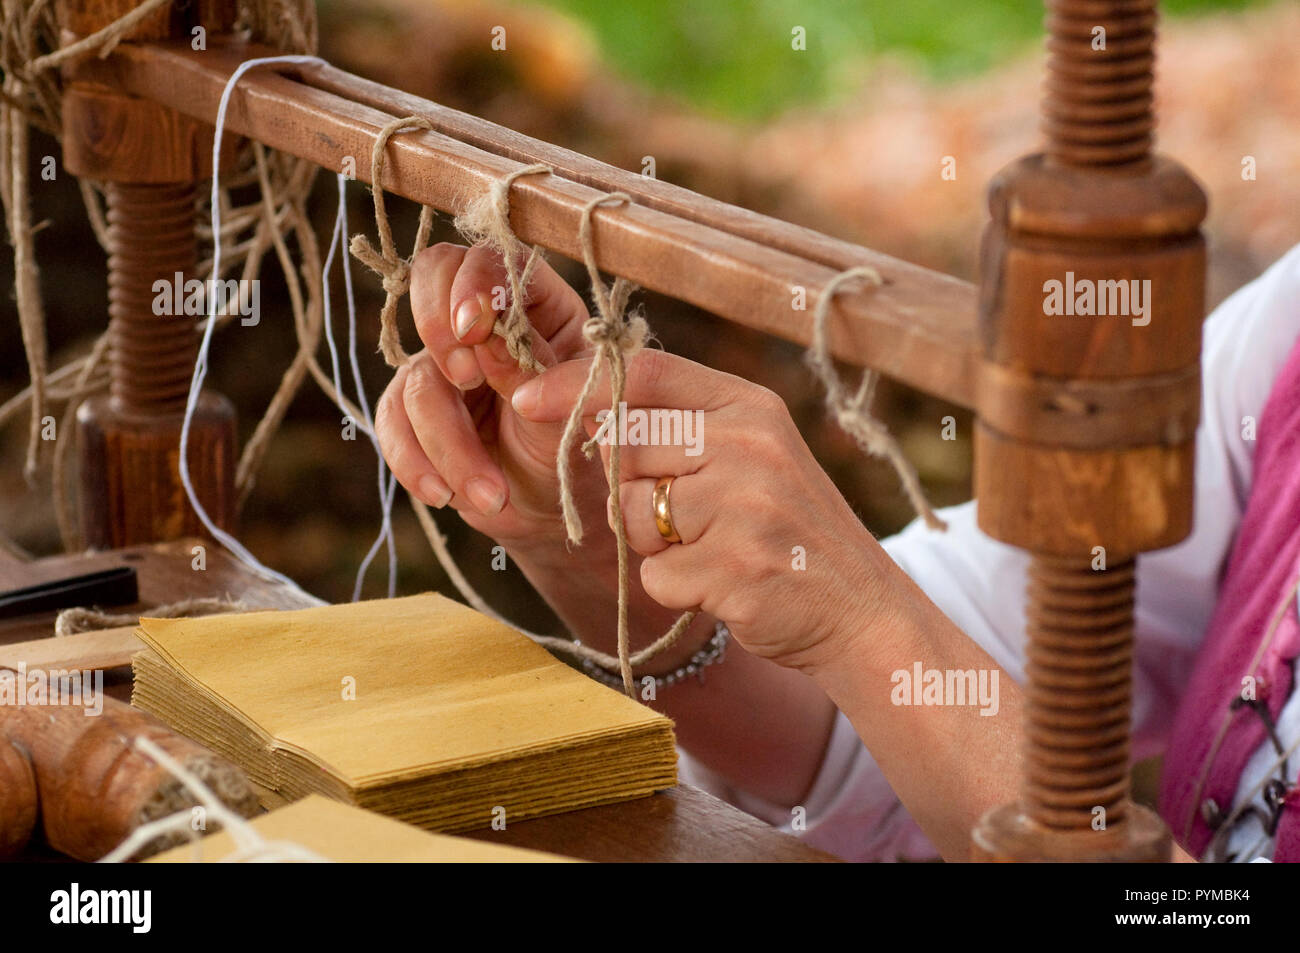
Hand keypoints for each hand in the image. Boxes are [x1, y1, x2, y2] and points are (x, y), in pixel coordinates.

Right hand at [375, 243, 607, 548]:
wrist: (552, 506)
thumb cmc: (575, 450)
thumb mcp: (570, 412)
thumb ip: (535, 373)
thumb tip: (488, 342)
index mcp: (537, 304)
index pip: (494, 257)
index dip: (475, 283)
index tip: (474, 329)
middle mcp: (484, 322)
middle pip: (432, 276)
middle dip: (437, 326)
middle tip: (465, 380)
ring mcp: (443, 361)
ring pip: (417, 375)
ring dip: (448, 440)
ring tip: (490, 493)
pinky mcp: (412, 405)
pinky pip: (392, 421)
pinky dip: (415, 462)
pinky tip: (444, 495)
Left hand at [510, 349, 895, 672]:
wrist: (860, 609)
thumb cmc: (790, 529)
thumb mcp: (753, 453)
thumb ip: (683, 426)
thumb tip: (588, 416)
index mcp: (750, 406)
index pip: (642, 374)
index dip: (574, 383)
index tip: (525, 399)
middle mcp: (749, 445)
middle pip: (622, 449)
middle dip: (631, 490)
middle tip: (687, 516)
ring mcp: (745, 508)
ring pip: (630, 516)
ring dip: (655, 544)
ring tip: (716, 550)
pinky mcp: (735, 570)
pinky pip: (655, 576)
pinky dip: (677, 590)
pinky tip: (725, 587)